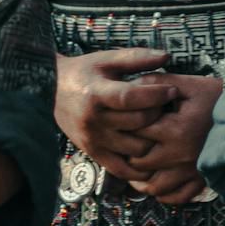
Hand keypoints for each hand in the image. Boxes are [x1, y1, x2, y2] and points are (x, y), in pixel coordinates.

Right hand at [55, 48, 177, 180]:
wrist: (52, 90)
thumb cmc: (85, 72)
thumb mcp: (107, 59)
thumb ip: (137, 58)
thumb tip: (167, 56)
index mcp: (96, 93)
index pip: (131, 97)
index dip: (156, 95)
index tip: (172, 90)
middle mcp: (93, 120)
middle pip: (136, 123)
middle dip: (158, 114)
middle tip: (166, 107)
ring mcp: (92, 140)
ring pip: (135, 148)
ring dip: (152, 139)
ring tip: (158, 127)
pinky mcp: (93, 154)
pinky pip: (122, 169)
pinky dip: (139, 167)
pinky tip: (150, 153)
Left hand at [126, 73, 222, 203]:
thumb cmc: (219, 96)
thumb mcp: (190, 84)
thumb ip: (160, 83)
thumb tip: (133, 83)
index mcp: (175, 129)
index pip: (137, 133)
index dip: (126, 125)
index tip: (125, 120)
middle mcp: (180, 155)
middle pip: (139, 163)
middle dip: (129, 153)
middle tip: (127, 143)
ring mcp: (191, 171)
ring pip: (154, 187)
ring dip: (140, 179)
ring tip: (137, 167)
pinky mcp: (202, 180)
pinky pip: (176, 197)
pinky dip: (163, 194)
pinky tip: (158, 182)